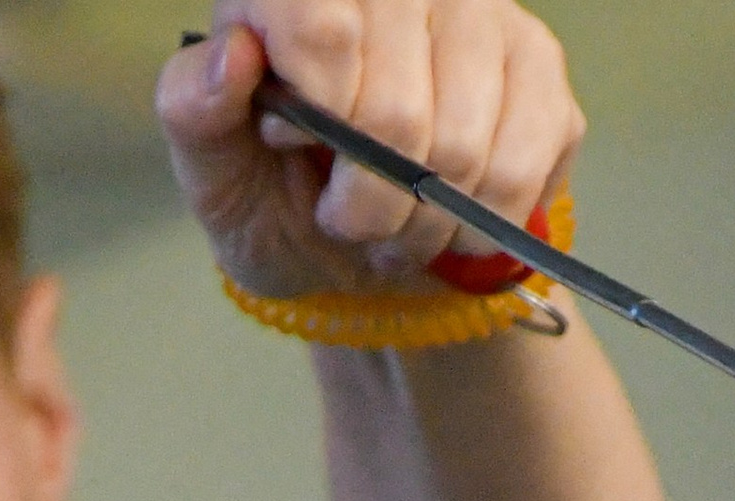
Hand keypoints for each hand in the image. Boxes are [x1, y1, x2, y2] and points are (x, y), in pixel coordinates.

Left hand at [157, 2, 582, 303]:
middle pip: (398, 112)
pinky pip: (523, 164)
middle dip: (369, 205)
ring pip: (464, 149)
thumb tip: (233, 58)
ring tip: (395, 229)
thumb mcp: (213, 170)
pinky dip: (479, 223)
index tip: (298, 149)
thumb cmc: (275, 195)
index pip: (323, 31)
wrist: (358, 242)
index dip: (319, 122)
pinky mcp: (538, 64)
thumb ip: (196, 110)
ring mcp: (480, 13)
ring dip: (423, 225)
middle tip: (348, 220)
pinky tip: (450, 221)